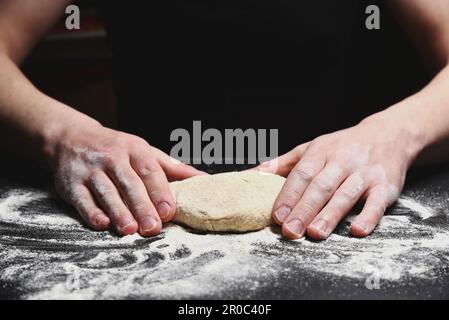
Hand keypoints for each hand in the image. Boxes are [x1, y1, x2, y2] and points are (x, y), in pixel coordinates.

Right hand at [50, 121, 203, 235]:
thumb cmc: (117, 149)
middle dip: (141, 206)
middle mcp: (112, 158)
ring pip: (106, 192)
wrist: (71, 138)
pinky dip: (91, 212)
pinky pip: (82, 199)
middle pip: (129, 183)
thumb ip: (172, 168)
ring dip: (118, 211)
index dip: (159, 191)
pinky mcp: (71, 183)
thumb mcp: (144, 151)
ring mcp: (90, 170)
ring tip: (130, 230)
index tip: (168, 211)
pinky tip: (102, 224)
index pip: (149, 170)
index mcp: (134, 149)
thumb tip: (204, 179)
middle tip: (153, 227)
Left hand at [256, 112, 423, 239]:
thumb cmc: (342, 146)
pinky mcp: (386, 186)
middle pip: (321, 186)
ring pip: (345, 194)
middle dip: (304, 209)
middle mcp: (342, 161)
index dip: (289, 194)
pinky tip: (357, 230)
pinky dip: (369, 216)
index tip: (277, 214)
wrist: (389, 134)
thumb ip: (282, 164)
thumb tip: (251, 175)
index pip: (302, 174)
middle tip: (290, 231)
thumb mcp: (311, 148)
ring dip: (330, 215)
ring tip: (315, 233)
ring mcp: (365, 173)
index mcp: (321, 152)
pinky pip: (377, 202)